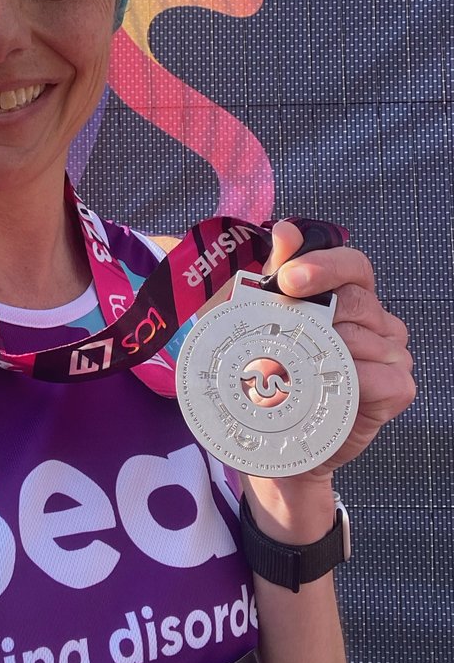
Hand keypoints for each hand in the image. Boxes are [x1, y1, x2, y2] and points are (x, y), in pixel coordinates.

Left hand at [263, 220, 415, 479]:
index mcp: (348, 295)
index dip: (324, 267)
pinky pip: (385, 376)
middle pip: (359, 300)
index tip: (288, 280)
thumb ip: (279, 271)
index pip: (353, 265)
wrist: (273, 433)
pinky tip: (330, 387)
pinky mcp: (398, 389)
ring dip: (328, 353)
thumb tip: (286, 229)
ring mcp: (392, 353)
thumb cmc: (271, 369)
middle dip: (316, 316)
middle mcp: (377, 320)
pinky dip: (355, 381)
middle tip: (284, 334)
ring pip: (368, 338)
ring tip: (300, 368)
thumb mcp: (264, 316)